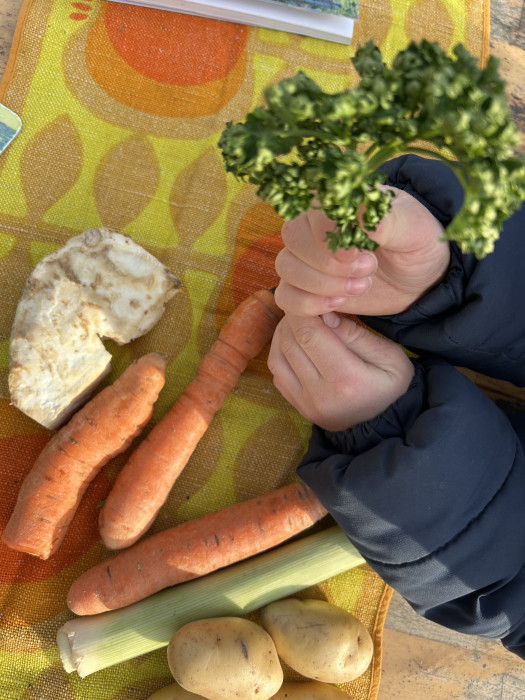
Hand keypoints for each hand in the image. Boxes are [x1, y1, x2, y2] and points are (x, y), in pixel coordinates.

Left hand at [267, 311, 414, 431]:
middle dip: (291, 318)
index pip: (310, 335)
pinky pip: (277, 374)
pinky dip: (280, 352)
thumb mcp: (390, 356)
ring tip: (298, 320)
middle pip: (290, 344)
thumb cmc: (392, 386)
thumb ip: (357, 335)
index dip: (301, 311)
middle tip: (303, 303)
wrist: (385, 424)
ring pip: (277, 358)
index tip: (305, 294)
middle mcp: (321, 395)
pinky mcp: (298, 407)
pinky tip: (295, 341)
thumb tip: (325, 314)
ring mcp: (306, 404)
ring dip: (282, 333)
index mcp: (347, 380)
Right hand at [274, 187, 450, 316]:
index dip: (328, 234)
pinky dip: (307, 305)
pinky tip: (338, 304)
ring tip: (362, 287)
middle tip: (368, 269)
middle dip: (328, 263)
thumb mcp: (412, 228)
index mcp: (336, 200)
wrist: (418, 275)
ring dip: (321, 284)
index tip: (358, 252)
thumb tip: (358, 217)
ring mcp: (305, 257)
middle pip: (293, 238)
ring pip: (287, 268)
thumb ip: (386, 221)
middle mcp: (313, 225)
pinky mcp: (306, 287)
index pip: (311, 209)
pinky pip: (286, 296)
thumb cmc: (415, 241)